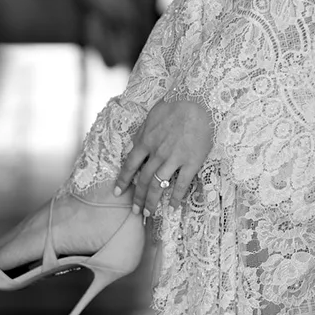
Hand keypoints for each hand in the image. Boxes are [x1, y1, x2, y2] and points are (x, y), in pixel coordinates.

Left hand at [114, 100, 212, 215]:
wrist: (197, 101)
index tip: (117, 192)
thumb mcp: (150, 118)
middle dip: (137, 198)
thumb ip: (141, 134)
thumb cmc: (173, 106)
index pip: (130, 165)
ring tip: (148, 213)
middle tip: (135, 211)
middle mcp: (157, 153)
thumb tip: (132, 147)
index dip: (123, 181)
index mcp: (145, 142)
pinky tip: (172, 207)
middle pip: (143, 180)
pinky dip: (175, 197)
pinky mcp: (191, 162)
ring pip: (158, 185)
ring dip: (152, 201)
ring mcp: (174, 159)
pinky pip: (181, 184)